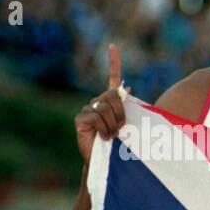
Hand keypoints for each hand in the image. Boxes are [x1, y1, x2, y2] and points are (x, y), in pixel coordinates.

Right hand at [74, 43, 128, 166]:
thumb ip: (128, 107)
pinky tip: (103, 137)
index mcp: (111, 102)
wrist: (108, 163)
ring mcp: (87, 110)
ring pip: (105, 107)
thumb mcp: (129, 125)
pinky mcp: (81, 119)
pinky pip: (95, 116)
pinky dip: (104, 128)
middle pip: (112, 95)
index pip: (112, 78)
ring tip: (113, 135)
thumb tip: (129, 87)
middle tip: (122, 128)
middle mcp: (97, 103)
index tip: (112, 46)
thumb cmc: (121, 146)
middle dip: (121, 112)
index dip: (113, 62)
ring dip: (114, 123)